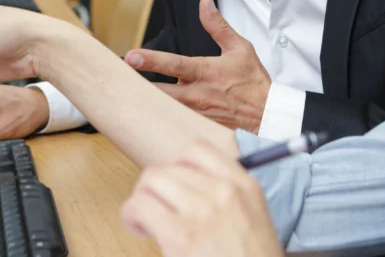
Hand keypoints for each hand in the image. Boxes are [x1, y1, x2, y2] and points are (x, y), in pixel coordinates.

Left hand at [121, 139, 282, 256]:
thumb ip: (226, 195)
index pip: (199, 149)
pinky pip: (140, 205)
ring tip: (147, 219)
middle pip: (170, 164)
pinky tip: (142, 229)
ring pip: (152, 178)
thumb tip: (186, 184)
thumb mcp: (252, 218)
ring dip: (142, 197)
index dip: (177, 163)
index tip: (173, 182)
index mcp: (245, 185)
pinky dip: (132, 214)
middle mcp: (224, 191)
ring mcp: (203, 210)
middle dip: (156, 185)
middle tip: (156, 206)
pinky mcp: (181, 235)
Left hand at [126, 0, 270, 133]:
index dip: (152, 60)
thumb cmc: (253, 80)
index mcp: (207, 72)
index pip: (175, 64)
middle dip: (137, 84)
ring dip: (145, 98)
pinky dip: (159, 112)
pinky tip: (145, 109)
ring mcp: (196, 111)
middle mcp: (198, 94)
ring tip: (123, 92)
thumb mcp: (239, 47)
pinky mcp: (197, 122)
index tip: (132, 56)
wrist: (266, 112)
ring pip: (164, 106)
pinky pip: (173, 117)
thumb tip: (205, 3)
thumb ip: (217, 25)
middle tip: (116, 78)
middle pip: (160, 91)